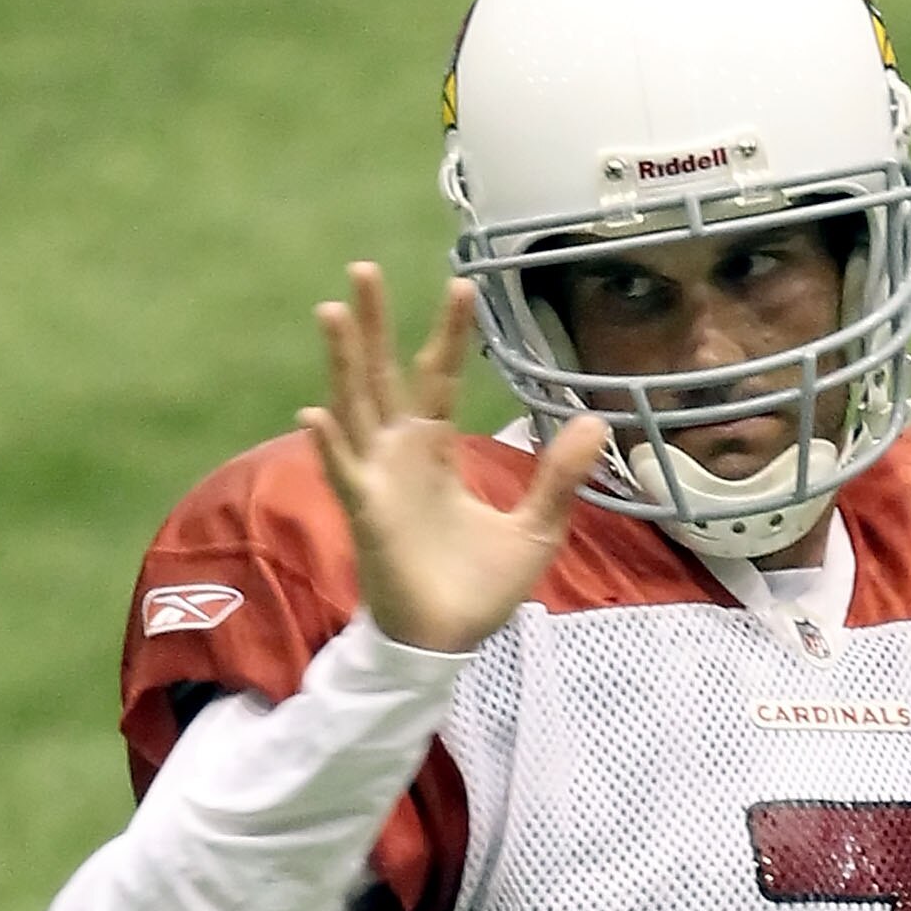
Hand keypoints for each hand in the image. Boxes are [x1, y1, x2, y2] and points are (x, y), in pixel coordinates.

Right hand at [301, 266, 609, 653]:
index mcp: (435, 452)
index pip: (437, 378)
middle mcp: (399, 456)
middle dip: (372, 326)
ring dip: (342, 363)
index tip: (459, 286)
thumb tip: (596, 425)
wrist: (449, 641)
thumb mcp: (536, 527)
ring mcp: (377, 481)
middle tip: (363, 269)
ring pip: (354, 409)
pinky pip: (344, 474)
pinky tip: (314, 414)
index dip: (447, 334)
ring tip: (333, 312)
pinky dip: (330, 446)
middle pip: (381, 376)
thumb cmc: (479, 586)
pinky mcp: (368, 516)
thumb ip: (559, 477)